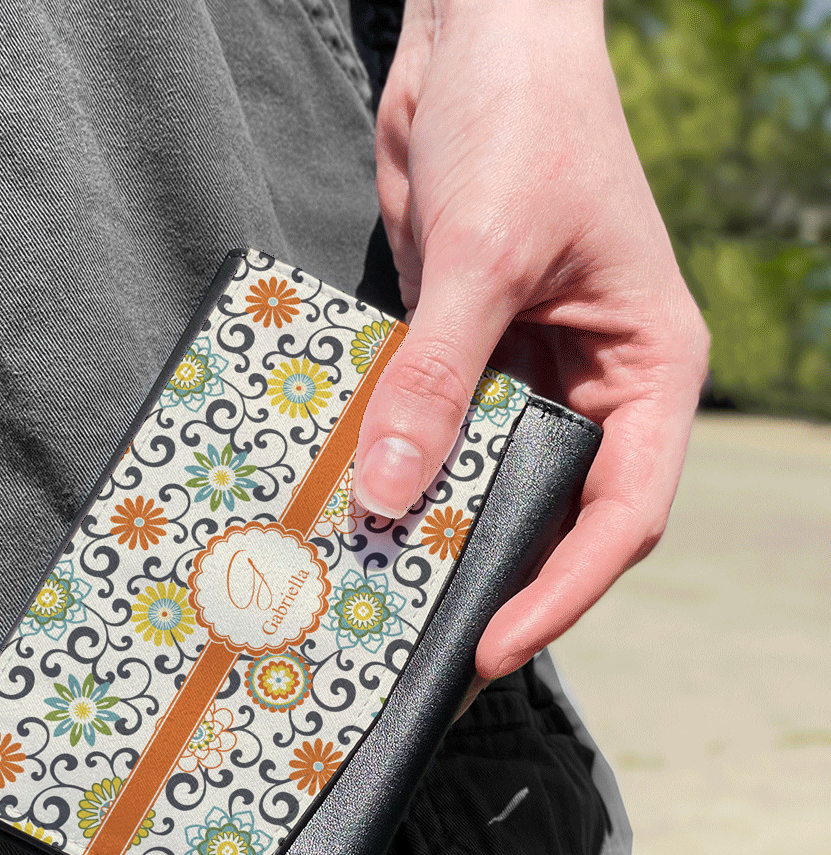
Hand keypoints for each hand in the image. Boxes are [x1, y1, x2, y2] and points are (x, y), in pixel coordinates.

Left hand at [353, 0, 707, 680]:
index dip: (562, 592)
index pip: (621, 512)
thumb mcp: (484, 254)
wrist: (478, 33)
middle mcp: (594, 386)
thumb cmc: (525, 119)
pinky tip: (352, 516)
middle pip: (554, 515)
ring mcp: (525, 376)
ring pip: (488, 486)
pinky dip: (399, 475)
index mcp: (646, 370)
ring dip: (439, 536)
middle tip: (425, 648)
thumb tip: (385, 493)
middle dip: (497, 580)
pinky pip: (434, 437)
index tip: (493, 645)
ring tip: (380, 602)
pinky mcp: (463, 359)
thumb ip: (437, 376)